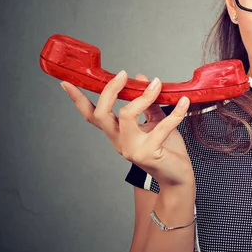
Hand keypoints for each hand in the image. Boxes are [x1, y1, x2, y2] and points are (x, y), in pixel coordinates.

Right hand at [60, 71, 194, 188]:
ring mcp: (132, 149)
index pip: (92, 116)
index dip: (78, 100)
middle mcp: (120, 142)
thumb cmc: (167, 149)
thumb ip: (148, 103)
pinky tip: (184, 103)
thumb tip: (143, 78)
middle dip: (110, 91)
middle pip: (102, 114)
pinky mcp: (149, 153)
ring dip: (143, 97)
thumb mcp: (156, 121)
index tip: (67, 83)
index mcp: (117, 134)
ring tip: (157, 84)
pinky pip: (161, 127)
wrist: (178, 178)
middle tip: (123, 74)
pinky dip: (175, 113)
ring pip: (126, 116)